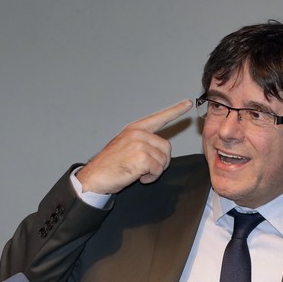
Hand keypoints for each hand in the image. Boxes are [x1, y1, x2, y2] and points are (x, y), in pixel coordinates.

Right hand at [77, 100, 192, 194]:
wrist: (95, 177)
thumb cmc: (108, 165)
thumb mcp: (123, 146)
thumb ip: (141, 142)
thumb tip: (158, 150)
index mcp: (134, 129)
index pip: (159, 118)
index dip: (175, 111)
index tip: (187, 104)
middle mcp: (138, 134)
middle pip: (166, 146)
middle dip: (161, 161)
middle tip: (147, 169)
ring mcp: (140, 145)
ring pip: (163, 160)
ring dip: (154, 171)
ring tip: (139, 173)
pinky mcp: (142, 158)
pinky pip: (158, 170)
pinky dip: (151, 177)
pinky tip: (138, 178)